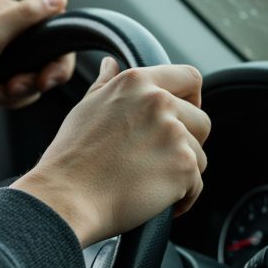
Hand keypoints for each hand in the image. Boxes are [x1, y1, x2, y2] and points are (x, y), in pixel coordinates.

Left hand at [0, 0, 76, 127]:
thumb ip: (26, 16)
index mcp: (11, 16)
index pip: (55, 35)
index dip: (56, 61)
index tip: (45, 78)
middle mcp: (8, 33)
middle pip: (45, 61)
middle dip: (36, 81)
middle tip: (17, 87)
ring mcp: (0, 55)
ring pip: (30, 79)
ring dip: (19, 92)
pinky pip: (14, 90)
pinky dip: (8, 97)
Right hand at [13, 58, 210, 247]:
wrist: (66, 198)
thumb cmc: (70, 158)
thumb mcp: (85, 108)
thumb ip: (105, 83)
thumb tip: (110, 63)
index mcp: (136, 83)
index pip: (189, 78)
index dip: (192, 100)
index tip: (181, 118)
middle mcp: (159, 102)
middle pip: (201, 120)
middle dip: (188, 143)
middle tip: (158, 161)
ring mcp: (174, 134)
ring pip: (199, 156)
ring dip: (181, 173)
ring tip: (151, 185)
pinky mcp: (183, 166)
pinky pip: (196, 185)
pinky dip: (182, 198)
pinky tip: (159, 203)